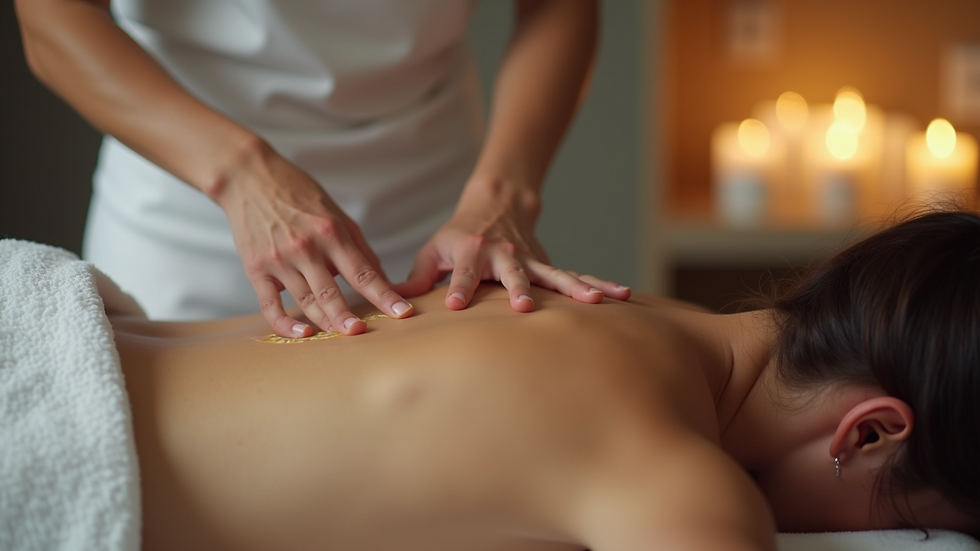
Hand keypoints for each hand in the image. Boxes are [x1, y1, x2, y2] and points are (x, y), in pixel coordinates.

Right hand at [217, 144, 414, 337]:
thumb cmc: (299, 195)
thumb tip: (382, 280)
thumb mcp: (337, 214)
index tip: (401, 313)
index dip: (384, 295)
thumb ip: (360, 248)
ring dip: (324, 322)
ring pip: (305, 300)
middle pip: (331, 292)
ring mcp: (279, 259)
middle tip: (363, 333)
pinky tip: (303, 334)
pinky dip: (285, 324)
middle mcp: (305, 247)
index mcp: (331, 232)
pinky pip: (270, 305)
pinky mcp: (256, 269)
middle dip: (348, 317)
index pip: (363, 273)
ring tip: (341, 335)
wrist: (250, 179)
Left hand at [394, 184, 629, 310]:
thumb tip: (389, 307)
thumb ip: (414, 279)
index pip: (461, 273)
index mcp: (471, 252)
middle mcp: (503, 255)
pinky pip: (575, 275)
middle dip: (518, 290)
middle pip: (513, 274)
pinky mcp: (548, 264)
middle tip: (524, 308)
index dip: (457, 287)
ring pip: (554, 275)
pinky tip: (622, 295)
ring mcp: (530, 259)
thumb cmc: (457, 235)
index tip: (454, 306)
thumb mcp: (432, 250)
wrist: (497, 201)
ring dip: (575, 288)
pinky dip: (598, 283)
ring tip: (596, 303)